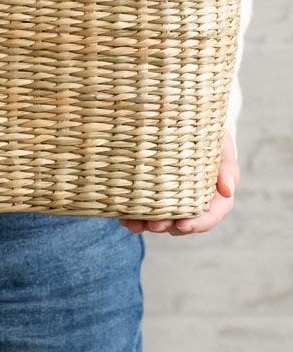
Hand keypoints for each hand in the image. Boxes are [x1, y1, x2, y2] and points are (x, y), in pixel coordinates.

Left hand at [119, 127, 239, 235]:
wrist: (188, 124)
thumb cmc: (209, 137)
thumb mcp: (222, 147)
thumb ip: (227, 168)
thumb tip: (228, 191)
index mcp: (213, 195)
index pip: (210, 215)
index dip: (198, 223)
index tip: (183, 225)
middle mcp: (192, 202)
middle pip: (182, 223)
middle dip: (167, 227)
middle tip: (154, 225)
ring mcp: (172, 201)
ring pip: (161, 221)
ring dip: (147, 226)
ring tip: (134, 225)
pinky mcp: (153, 194)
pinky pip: (144, 211)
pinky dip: (134, 217)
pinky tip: (123, 218)